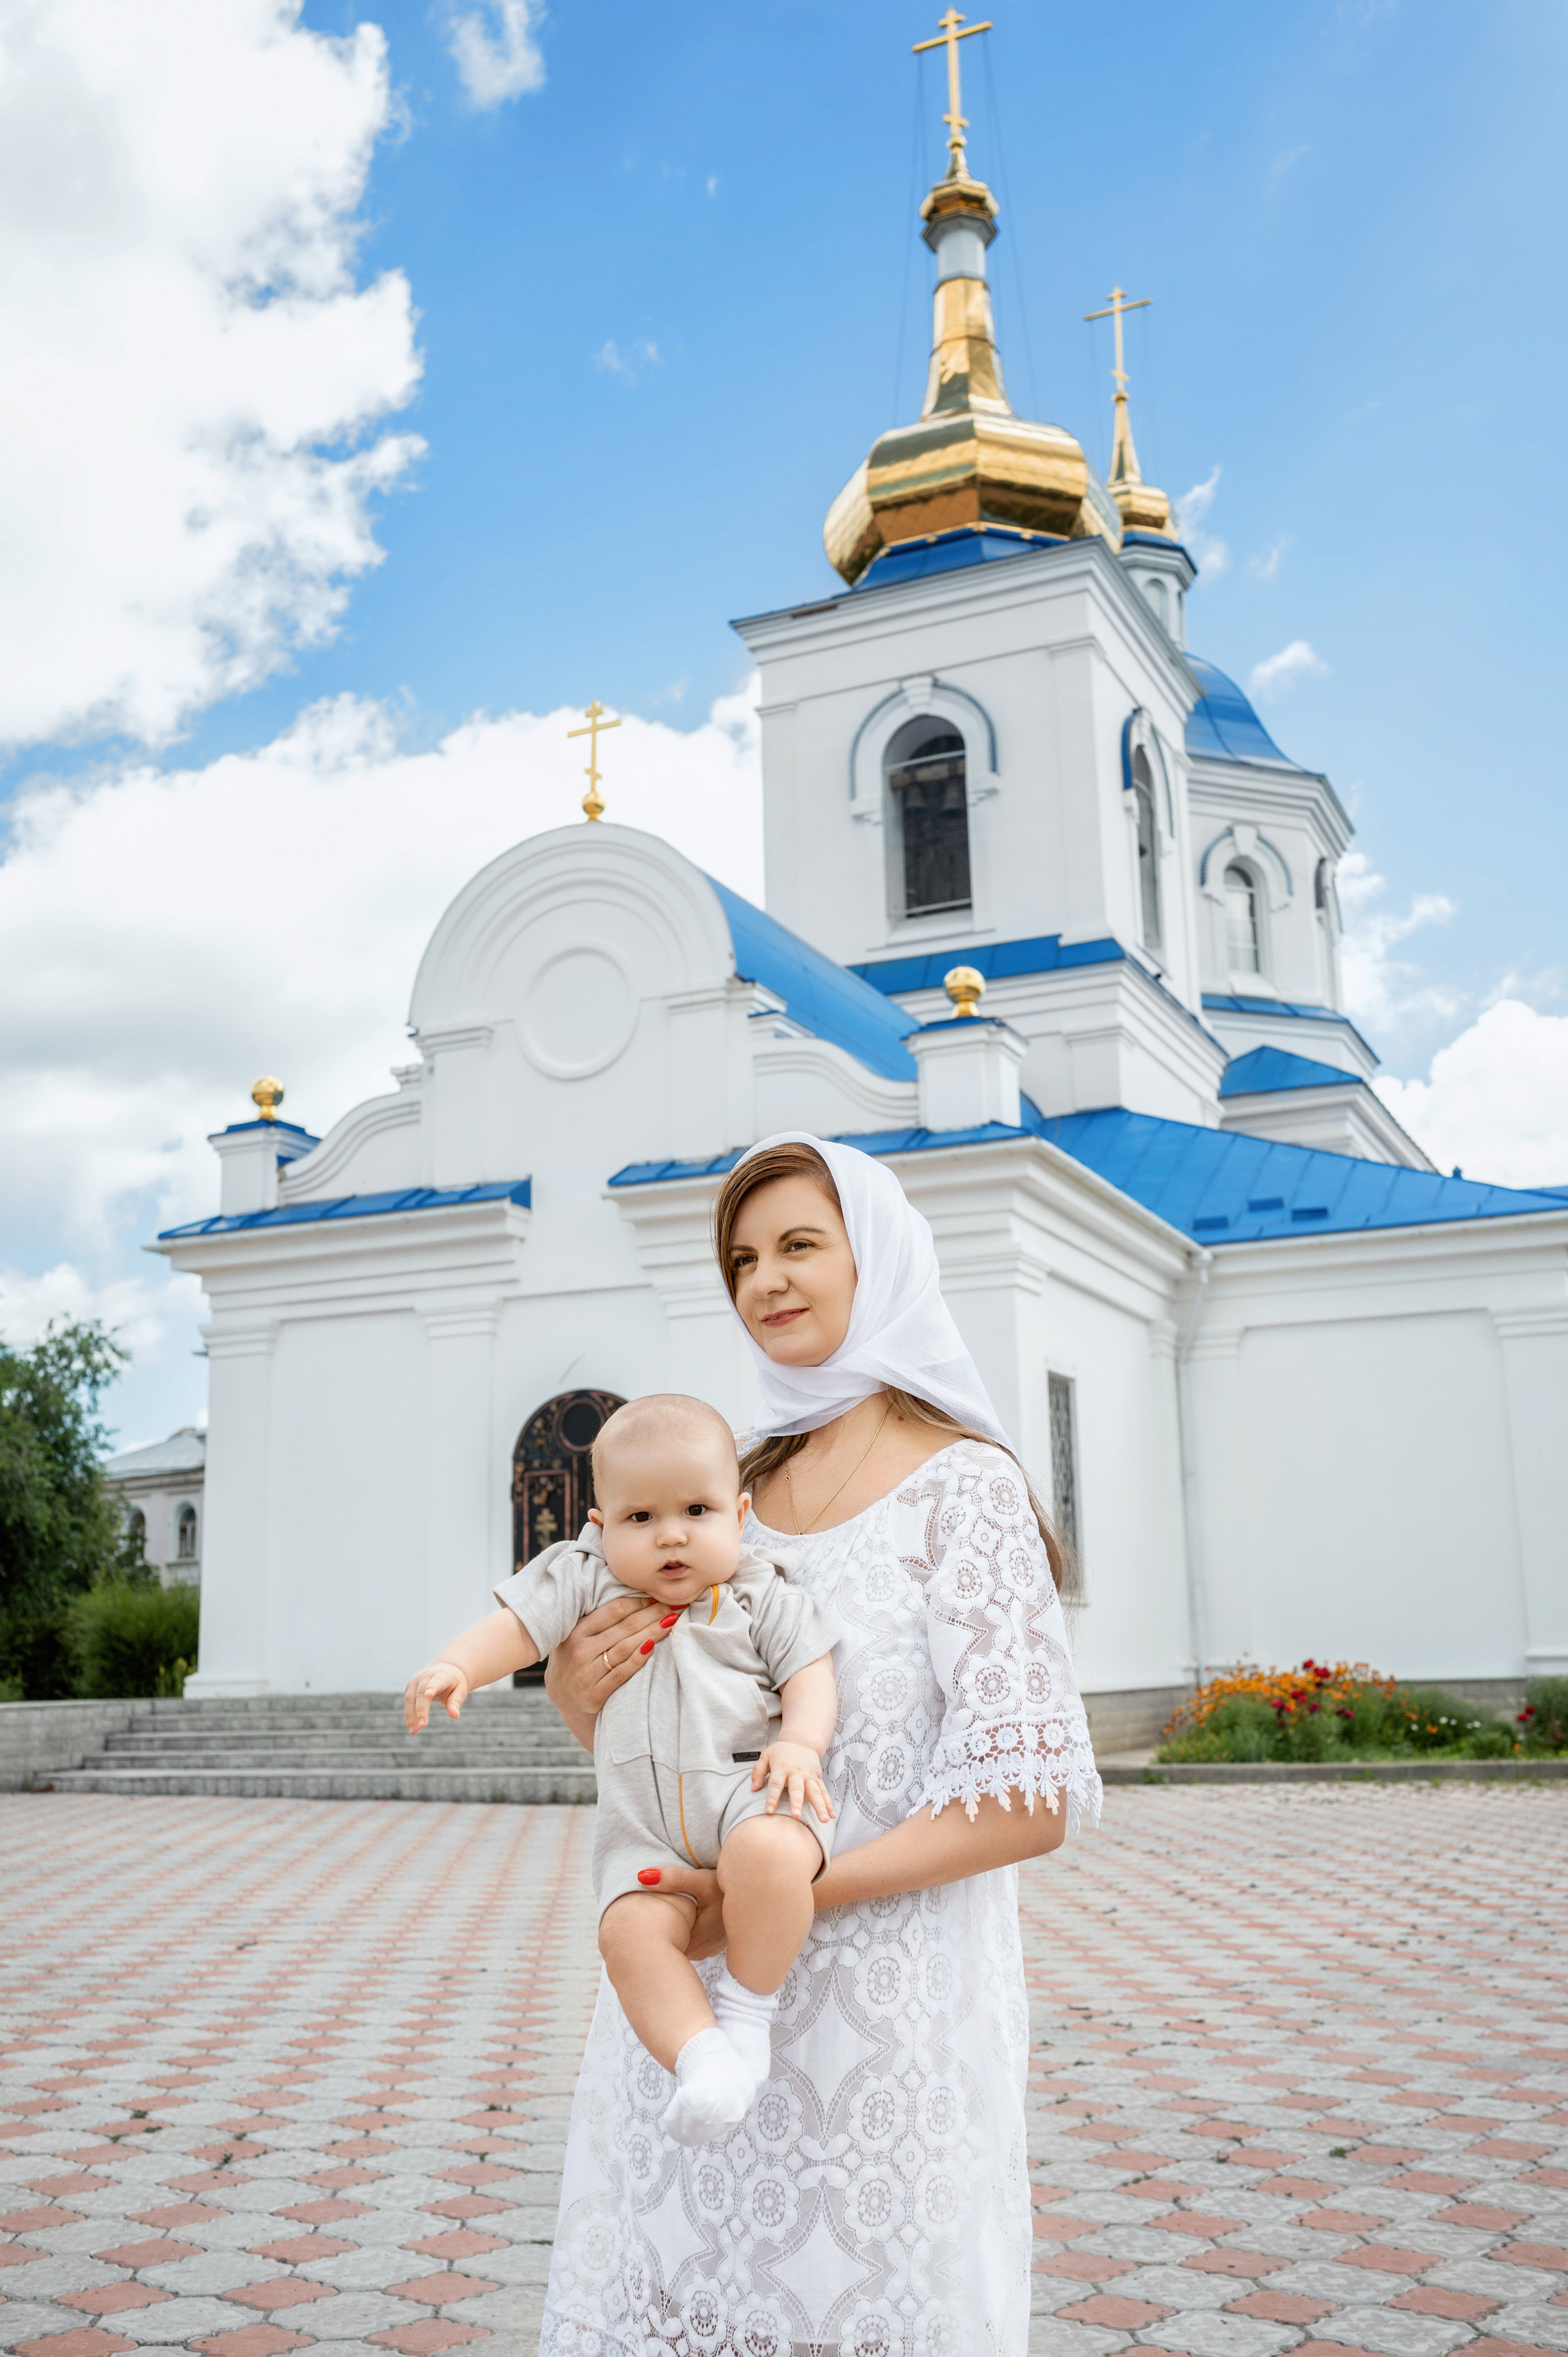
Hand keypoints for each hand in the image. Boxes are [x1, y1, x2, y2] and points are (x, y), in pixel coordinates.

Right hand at [405, 1660, 468, 1732]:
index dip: (432, 1687)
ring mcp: (416, 1680)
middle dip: (421, 1710)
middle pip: (421, 1693)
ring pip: (410, 1699)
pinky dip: (409, 1715)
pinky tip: (412, 1727)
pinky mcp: (409, 1687)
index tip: (428, 1694)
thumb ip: (456, 1703)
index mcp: (442, 1676)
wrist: (445, 1671)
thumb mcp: (460, 1692)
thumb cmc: (454, 1684)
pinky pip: (407, 1703)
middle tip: (422, 1725)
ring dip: (411, 1716)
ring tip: (413, 1731)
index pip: (436, 1681)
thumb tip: (455, 1716)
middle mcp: (426, 1676)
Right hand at [542, 1589, 678, 1736]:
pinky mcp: (594, 1694)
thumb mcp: (576, 1636)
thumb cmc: (576, 1659)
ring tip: (671, 1622)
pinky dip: (639, 1660)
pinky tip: (653, 1647)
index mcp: (576, 1631)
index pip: (615, 1610)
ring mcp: (586, 1673)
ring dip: (652, 1633)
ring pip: (626, 1648)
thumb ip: (597, 1619)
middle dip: (654, 1614)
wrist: (564, 1697)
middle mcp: (580, 1650)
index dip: (640, 1601)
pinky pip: (621, 1673)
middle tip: (675, 1604)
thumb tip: (633, 1592)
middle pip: (625, 1627)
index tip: (658, 1596)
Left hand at [633, 1864, 724, 1958]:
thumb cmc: (730, 1886)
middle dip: (664, 1930)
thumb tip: (642, 1876)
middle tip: (651, 1910)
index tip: (643, 1914)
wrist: (759, 1891)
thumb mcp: (701, 1881)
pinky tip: (688, 1915)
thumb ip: (672, 1879)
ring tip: (670, 1912)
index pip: (664, 1944)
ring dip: (678, 1931)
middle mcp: (705, 1950)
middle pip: (674, 1944)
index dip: (653, 1929)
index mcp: (698, 1939)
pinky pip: (694, 1941)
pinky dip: (688, 1931)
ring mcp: (712, 1948)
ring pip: (684, 1943)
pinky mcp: (716, 1943)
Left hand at [753, 1741, 834, 1825]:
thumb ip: (758, 1771)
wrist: (801, 1741)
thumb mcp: (765, 1756)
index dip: (772, 1798)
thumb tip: (754, 1788)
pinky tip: (831, 1815)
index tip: (769, 1811)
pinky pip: (824, 1792)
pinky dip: (828, 1804)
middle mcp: (796, 1773)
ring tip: (823, 1819)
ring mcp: (809, 1776)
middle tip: (796, 1816)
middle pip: (797, 1789)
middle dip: (796, 1802)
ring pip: (815, 1792)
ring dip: (819, 1806)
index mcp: (781, 1768)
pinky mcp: (817, 1778)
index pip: (775, 1784)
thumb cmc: (781, 1752)